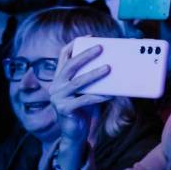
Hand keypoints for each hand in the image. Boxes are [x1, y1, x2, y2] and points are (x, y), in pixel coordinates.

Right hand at [49, 41, 112, 167]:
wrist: (74, 133)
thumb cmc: (83, 108)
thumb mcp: (85, 90)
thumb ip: (92, 78)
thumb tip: (114, 64)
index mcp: (59, 77)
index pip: (63, 55)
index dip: (75, 44)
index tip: (91, 36)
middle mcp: (55, 85)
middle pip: (70, 65)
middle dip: (86, 55)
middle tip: (101, 47)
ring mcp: (58, 97)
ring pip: (78, 82)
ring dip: (94, 74)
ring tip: (108, 68)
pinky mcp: (64, 109)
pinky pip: (84, 100)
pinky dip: (99, 96)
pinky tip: (111, 93)